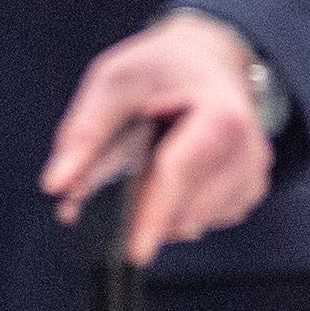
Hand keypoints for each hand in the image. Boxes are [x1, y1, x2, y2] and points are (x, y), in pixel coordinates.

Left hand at [40, 10, 275, 266]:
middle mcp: (248, 150)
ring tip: (142, 164)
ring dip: (155, 210)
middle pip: (186, 206)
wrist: (209, 58)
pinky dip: (175, 209)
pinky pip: (202, 221)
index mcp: (221, 113)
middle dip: (138, 210)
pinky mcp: (247, 193)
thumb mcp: (113, 80)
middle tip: (99, 186)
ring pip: (193, 222)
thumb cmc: (160, 67)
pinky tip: (167, 176)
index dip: (152, 214)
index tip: (132, 252)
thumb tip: (56, 185)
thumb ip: (84, 132)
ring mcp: (253, 175)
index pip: (181, 172)